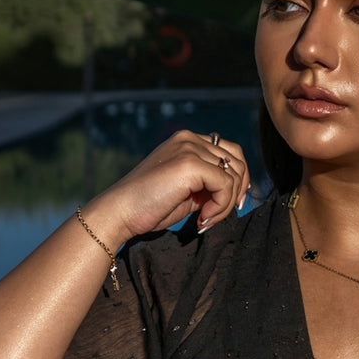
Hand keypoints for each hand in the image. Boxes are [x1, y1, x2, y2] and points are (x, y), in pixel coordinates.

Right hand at [86, 128, 250, 246]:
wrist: (120, 212)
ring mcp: (189, 148)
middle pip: (237, 161)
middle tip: (216, 216)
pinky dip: (220, 207)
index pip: (230, 152)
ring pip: (233, 175)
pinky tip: (201, 219)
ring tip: (205, 220)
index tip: (231, 205)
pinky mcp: (190, 163)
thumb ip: (209, 184)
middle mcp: (189, 139)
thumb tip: (237, 192)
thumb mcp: (187, 190)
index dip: (238, 179)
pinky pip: (225, 185)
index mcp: (187, 141)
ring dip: (225, 204)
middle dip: (235, 193)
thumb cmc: (149, 206)